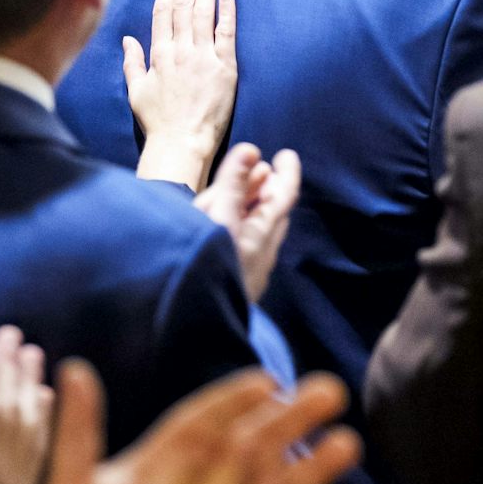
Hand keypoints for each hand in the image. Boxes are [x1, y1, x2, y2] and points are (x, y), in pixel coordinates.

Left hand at [42, 363, 361, 483]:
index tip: (266, 380)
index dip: (234, 399)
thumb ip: (79, 433)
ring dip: (313, 469)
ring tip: (348, 443)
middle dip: (292, 419)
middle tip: (331, 389)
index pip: (205, 420)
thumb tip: (72, 369)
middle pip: (253, 444)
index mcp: (165, 462)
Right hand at [129, 0, 237, 191]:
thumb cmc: (157, 122)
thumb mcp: (136, 91)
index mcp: (159, 54)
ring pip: (204, 13)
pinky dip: (227, 12)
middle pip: (185, 5)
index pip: (163, 10)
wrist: (181, 144)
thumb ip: (133, 62)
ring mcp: (204, 58)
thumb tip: (128, 38)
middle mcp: (181, 50)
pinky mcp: (225, 69)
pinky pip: (227, 34)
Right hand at [195, 143, 300, 301]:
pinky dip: (239, 229)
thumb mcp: (216, 221)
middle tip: (260, 168)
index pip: (283, 196)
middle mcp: (261, 255)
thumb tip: (253, 151)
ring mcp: (249, 274)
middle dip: (267, 189)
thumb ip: (234, 186)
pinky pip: (243, 249)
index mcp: (260, 236)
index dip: (287, 173)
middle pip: (271, 214)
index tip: (286, 155)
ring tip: (243, 192)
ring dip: (252, 209)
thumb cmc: (204, 269)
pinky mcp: (235, 287)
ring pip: (257, 232)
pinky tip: (223, 230)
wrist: (195, 333)